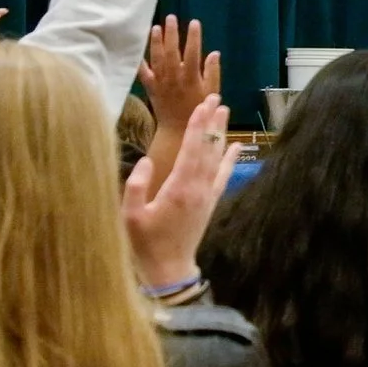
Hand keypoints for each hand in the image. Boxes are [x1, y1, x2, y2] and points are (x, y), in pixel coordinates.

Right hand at [124, 95, 236, 287]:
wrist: (169, 269)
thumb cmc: (145, 243)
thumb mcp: (130, 216)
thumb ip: (136, 186)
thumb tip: (146, 160)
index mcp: (178, 188)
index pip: (192, 149)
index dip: (198, 126)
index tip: (203, 105)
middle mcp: (198, 189)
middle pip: (208, 148)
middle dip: (211, 122)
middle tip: (216, 97)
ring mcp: (206, 195)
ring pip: (217, 158)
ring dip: (221, 134)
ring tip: (225, 112)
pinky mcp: (210, 203)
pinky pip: (223, 177)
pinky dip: (231, 160)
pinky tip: (237, 146)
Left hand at [139, 15, 219, 131]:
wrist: (178, 129)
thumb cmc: (199, 109)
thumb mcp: (212, 92)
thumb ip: (212, 72)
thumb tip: (214, 53)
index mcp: (191, 77)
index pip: (193, 53)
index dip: (194, 37)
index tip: (195, 23)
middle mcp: (174, 77)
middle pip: (172, 52)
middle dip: (172, 34)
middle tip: (171, 18)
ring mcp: (161, 82)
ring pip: (157, 58)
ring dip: (156, 42)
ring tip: (155, 27)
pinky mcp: (151, 87)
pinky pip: (143, 73)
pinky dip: (139, 62)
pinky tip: (137, 50)